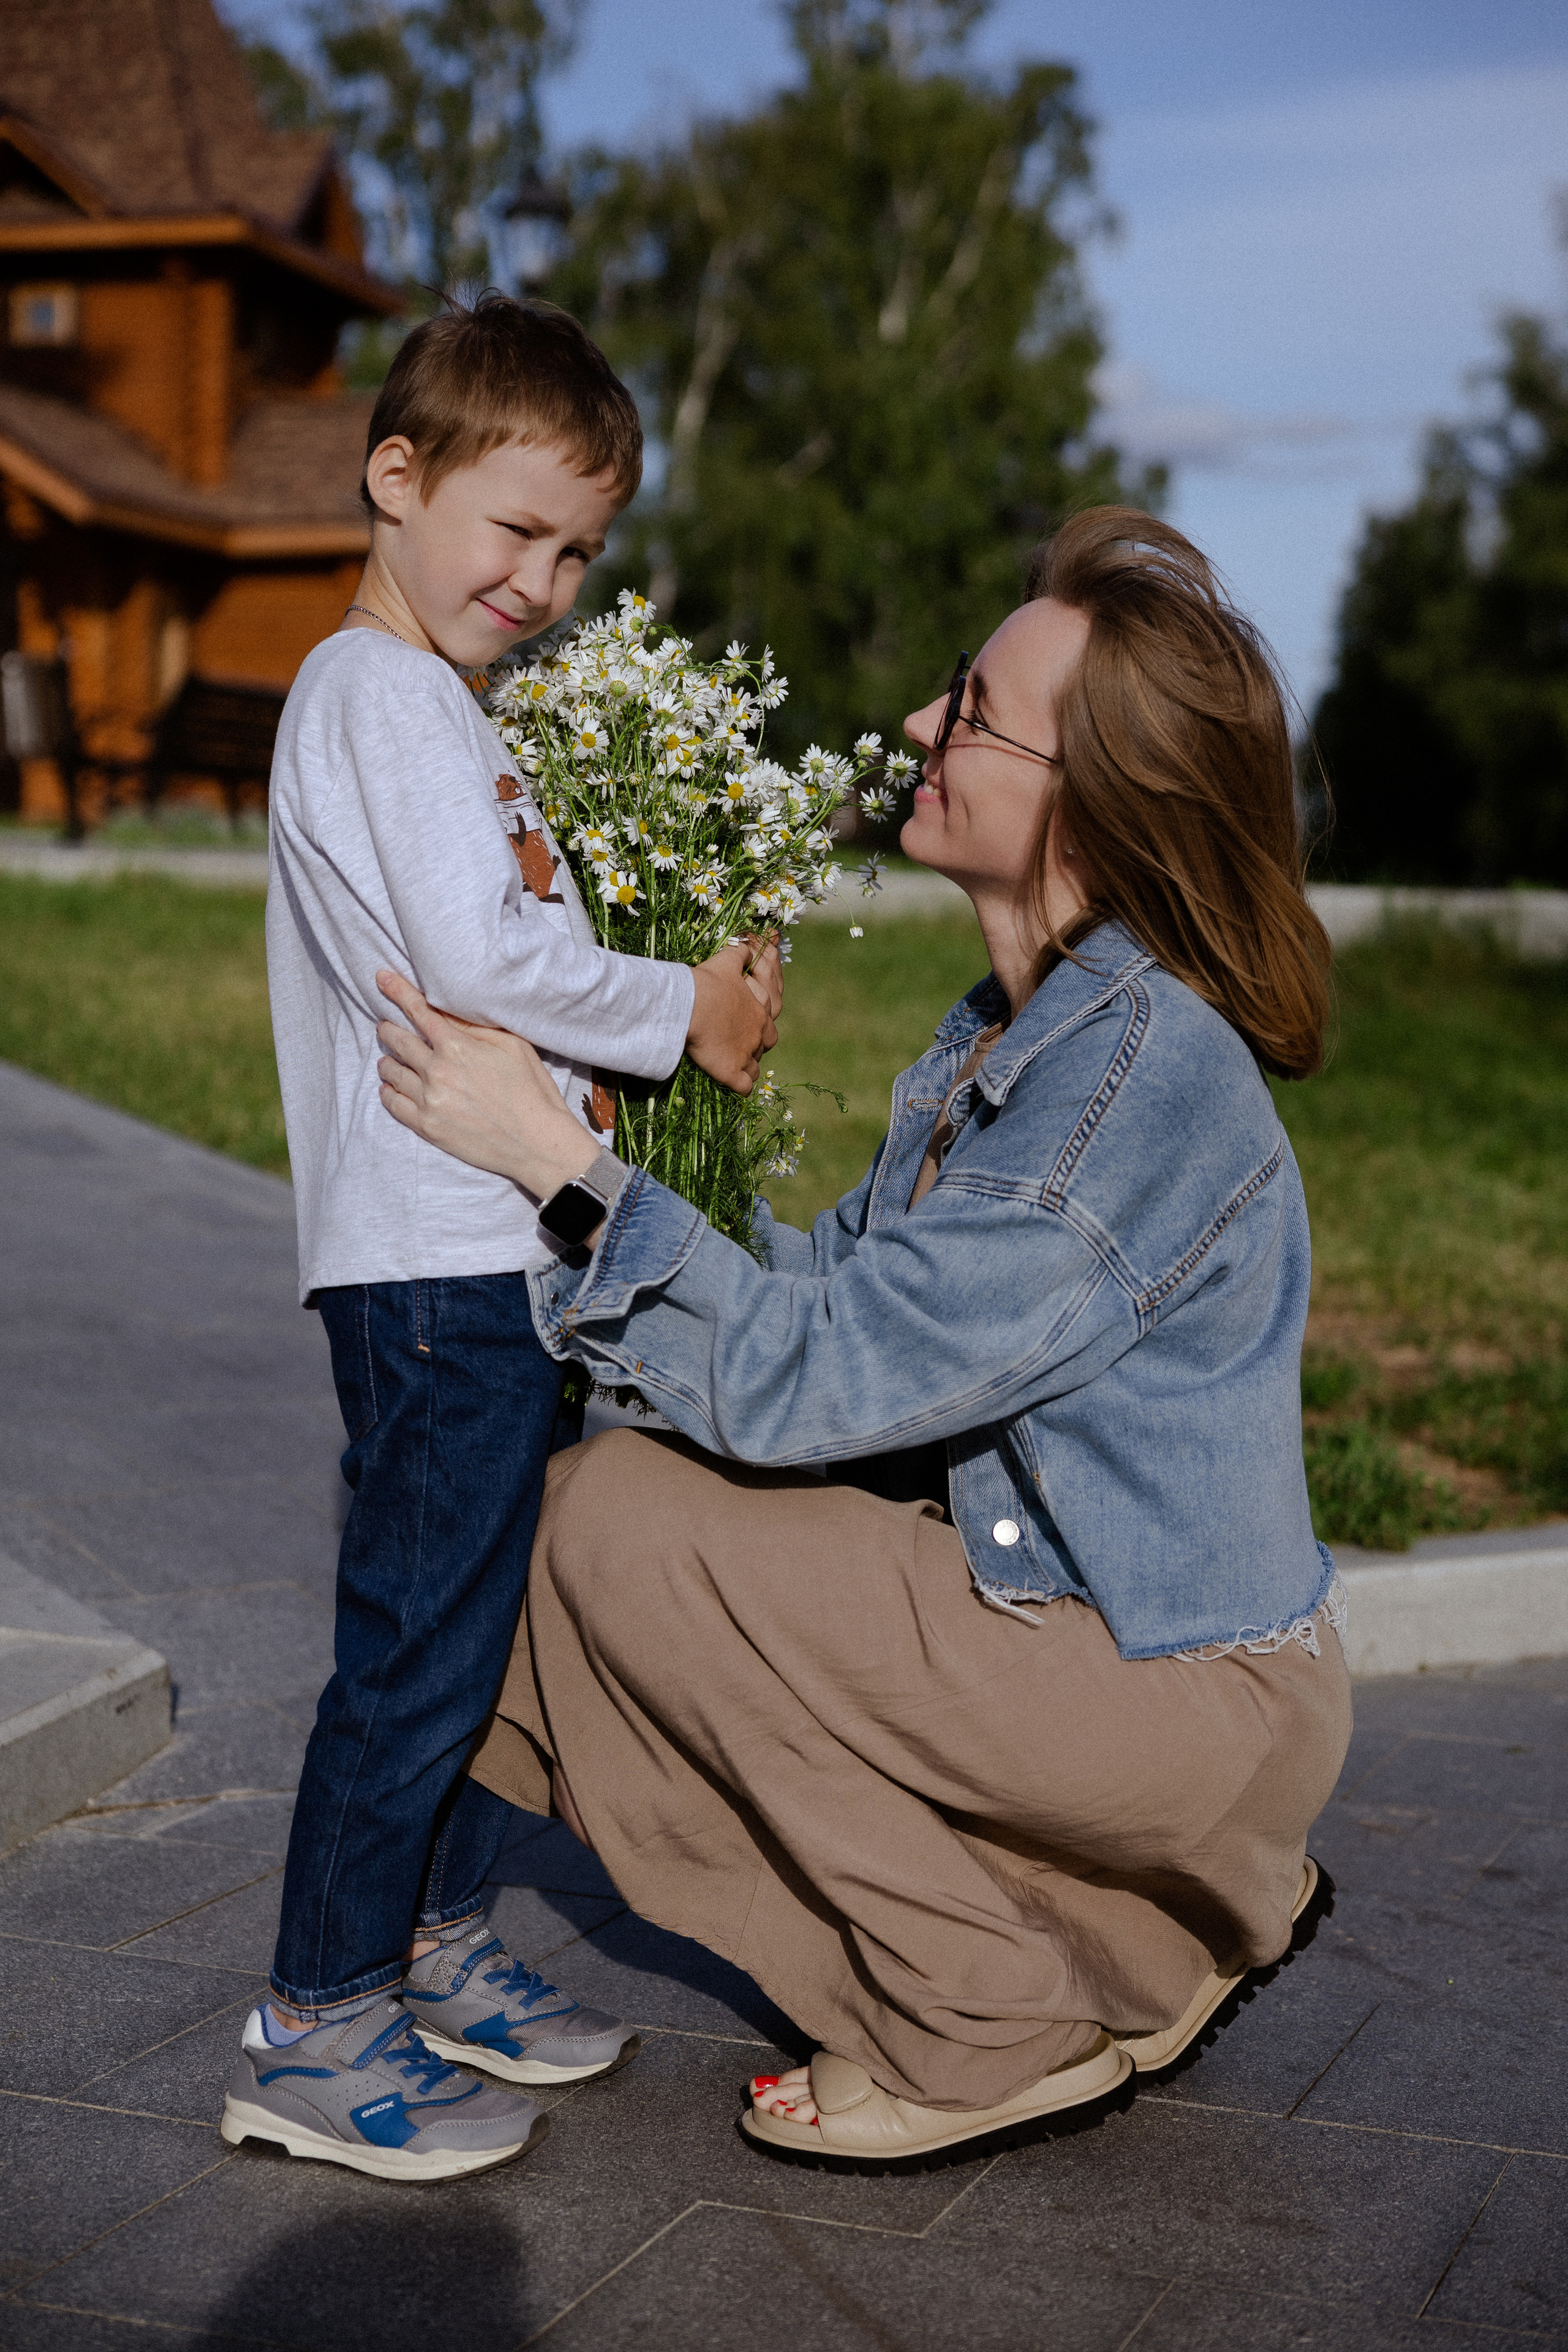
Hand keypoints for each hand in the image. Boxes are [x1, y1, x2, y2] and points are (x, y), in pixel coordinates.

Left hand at [374, 970, 597, 1199]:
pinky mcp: (428, 1127)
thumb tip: (448, 1010)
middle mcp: (437, 1071)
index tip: (382, 978)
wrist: (537, 1142)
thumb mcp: (512, 1046)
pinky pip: (394, 1104)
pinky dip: (387, 1092)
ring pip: (392, 1072)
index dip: (398, 991)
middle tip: (385, 1026)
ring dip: (388, 1060)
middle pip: (398, 1040)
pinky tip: (389, 1087)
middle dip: (389, 1028)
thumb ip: (475, 1027)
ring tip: (388, 1058)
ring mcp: (429, 1100)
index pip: (419, 1010)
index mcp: (457, 1047)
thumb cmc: (531, 1090)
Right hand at [686, 934, 782, 1092]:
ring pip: (756, 1065)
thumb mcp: (727, 960)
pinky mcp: (732, 1072)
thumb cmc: (707, 982)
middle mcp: (759, 1034)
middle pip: (767, 1041)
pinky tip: (737, 1084)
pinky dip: (743, 1086)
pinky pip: (745, 1086)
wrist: (688, 1004)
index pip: (771, 1015)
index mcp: (761, 1009)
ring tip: (737, 1060)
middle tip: (744, 1040)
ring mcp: (747, 1054)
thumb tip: (747, 943)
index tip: (748, 1018)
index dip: (760, 1017)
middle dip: (759, 1041)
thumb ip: (741, 953)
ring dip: (749, 1062)